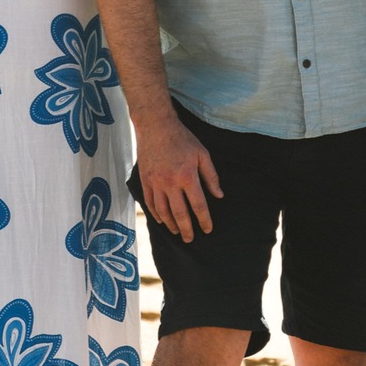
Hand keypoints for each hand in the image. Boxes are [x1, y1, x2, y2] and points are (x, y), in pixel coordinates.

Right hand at [135, 110, 222, 242]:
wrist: (155, 126)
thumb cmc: (182, 139)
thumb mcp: (202, 154)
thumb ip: (211, 176)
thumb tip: (219, 195)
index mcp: (187, 176)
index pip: (198, 205)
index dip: (204, 220)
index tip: (207, 229)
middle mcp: (170, 183)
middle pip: (179, 213)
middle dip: (186, 229)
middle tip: (190, 239)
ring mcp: (155, 183)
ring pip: (163, 211)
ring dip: (171, 224)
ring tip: (177, 232)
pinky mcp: (145, 181)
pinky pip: (150, 203)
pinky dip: (156, 214)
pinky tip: (162, 220)